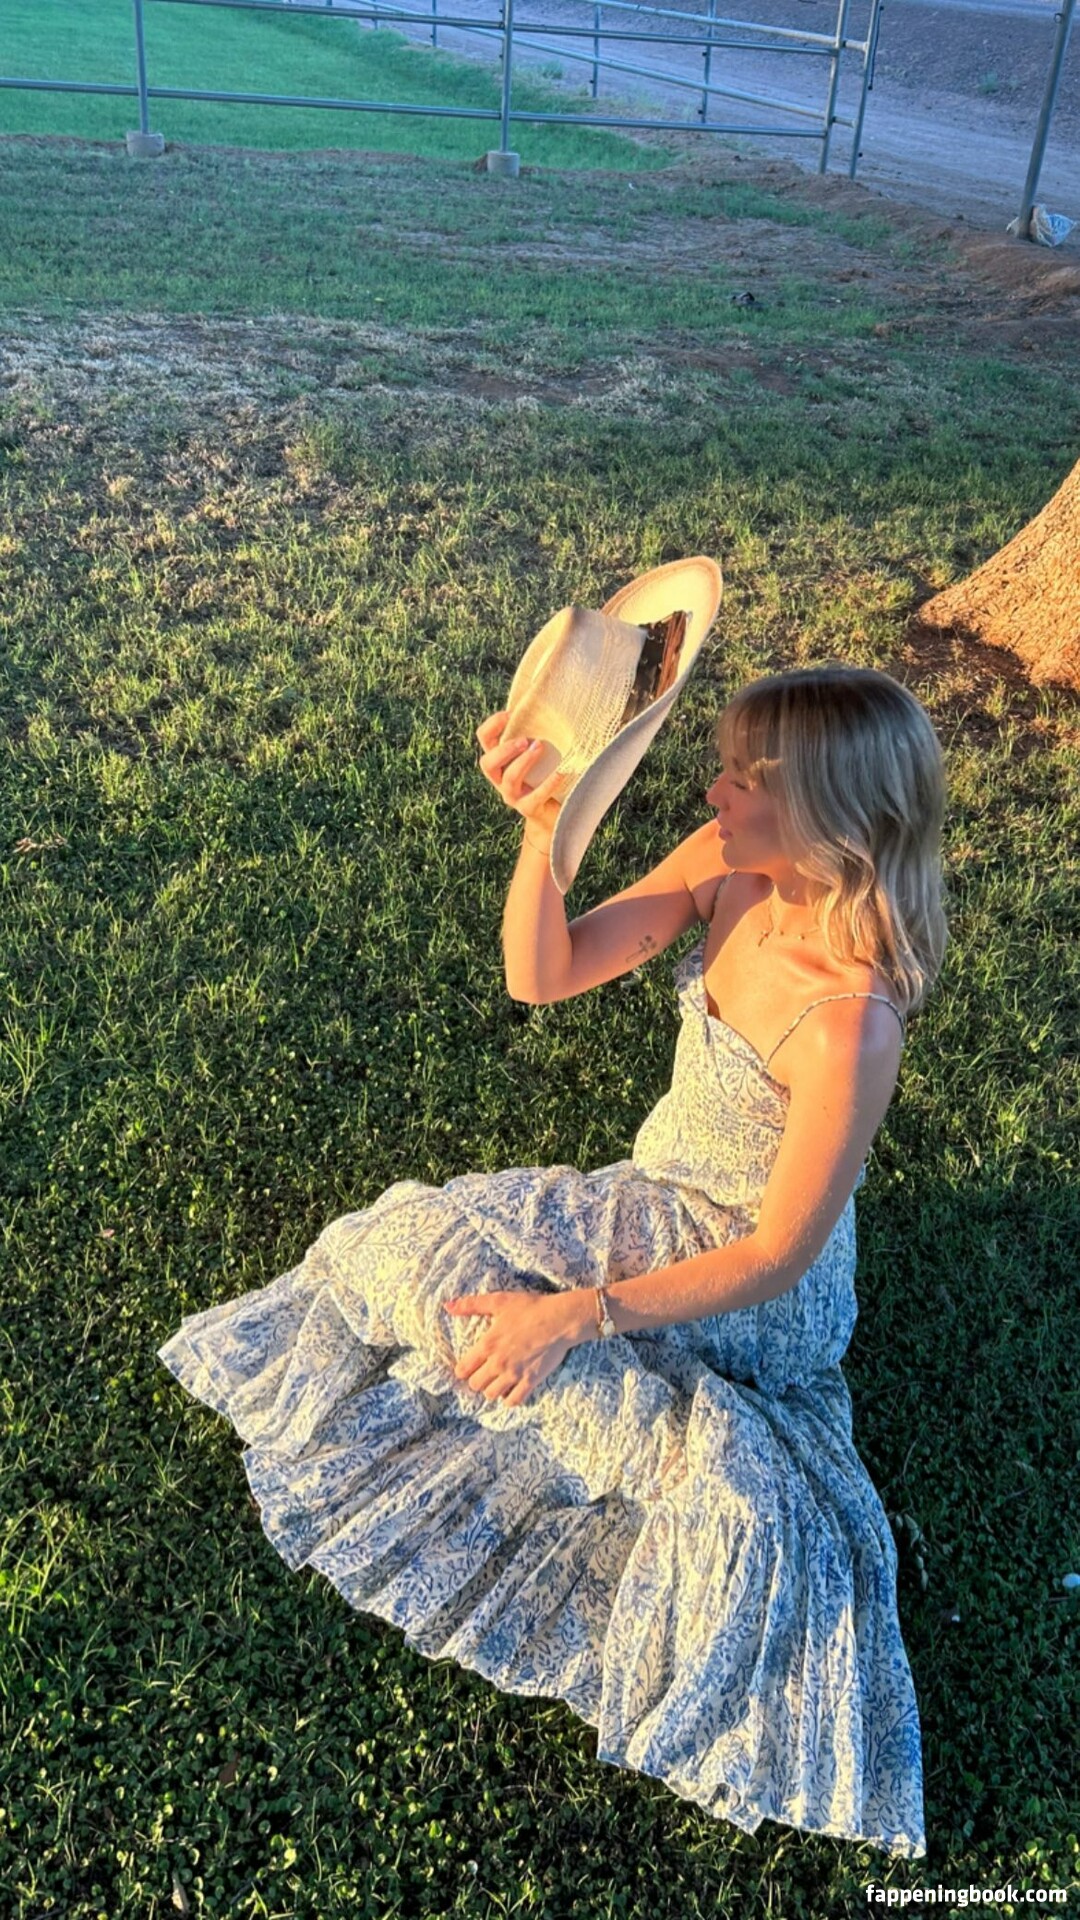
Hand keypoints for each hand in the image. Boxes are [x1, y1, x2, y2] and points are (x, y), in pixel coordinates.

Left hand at [444, 1287, 589, 1406]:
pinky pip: (513, 1401)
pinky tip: (511, 1389)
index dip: (463, 1369)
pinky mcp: (530, 1381)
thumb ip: (471, 1305)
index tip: (468, 1366)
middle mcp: (498, 1363)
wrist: (560, 1319)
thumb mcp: (499, 1302)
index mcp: (487, 1345)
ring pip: (491, 1394)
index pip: (463, 1369)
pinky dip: (509, 1399)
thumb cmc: (530, 1308)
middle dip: (477, 1379)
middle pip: (475, 1385)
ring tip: (497, 1381)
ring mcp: (514, 1374)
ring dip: (492, 1389)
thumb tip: (448, 1306)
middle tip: (484, 1372)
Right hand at [475, 709, 562, 849]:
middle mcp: (500, 779)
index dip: (492, 726)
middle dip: (504, 749)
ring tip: (539, 747)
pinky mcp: (528, 809)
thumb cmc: (544, 777)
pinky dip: (549, 783)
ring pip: (508, 779)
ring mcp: (512, 796)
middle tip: (524, 739)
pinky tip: (562, 772)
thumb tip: (548, 701)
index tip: (510, 714)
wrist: (551, 817)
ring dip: (523, 762)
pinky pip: (535, 797)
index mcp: (499, 761)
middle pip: (487, 763)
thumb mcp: (536, 755)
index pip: (484, 740)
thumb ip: (533, 736)